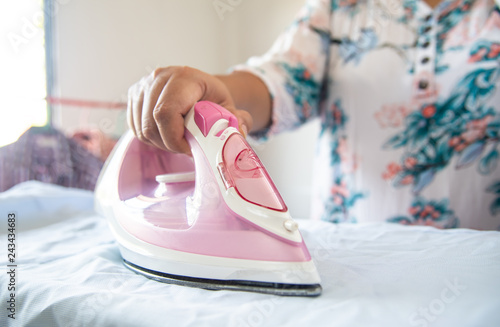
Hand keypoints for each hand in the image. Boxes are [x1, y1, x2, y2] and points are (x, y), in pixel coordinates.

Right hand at [127, 66, 252, 153]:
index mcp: (184, 78)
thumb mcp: (229, 109)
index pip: (165, 113)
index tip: (190, 148)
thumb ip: (237, 122)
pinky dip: (151, 138)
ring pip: (142, 128)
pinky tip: (167, 134)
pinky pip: (135, 127)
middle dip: (170, 143)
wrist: (200, 87)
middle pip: (151, 123)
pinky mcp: (134, 96)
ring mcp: (143, 85)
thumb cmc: (212, 99)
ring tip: (179, 139)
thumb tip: (238, 133)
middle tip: (187, 147)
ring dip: (160, 142)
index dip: (175, 138)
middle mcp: (160, 77)